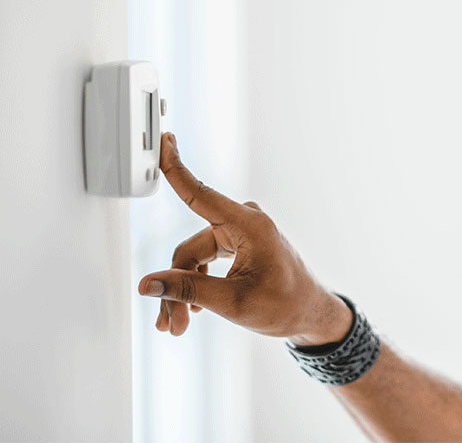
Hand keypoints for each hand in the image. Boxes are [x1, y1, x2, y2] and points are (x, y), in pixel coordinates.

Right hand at [138, 132, 350, 344]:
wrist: (309, 315)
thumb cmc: (285, 305)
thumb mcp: (232, 301)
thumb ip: (187, 289)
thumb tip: (149, 284)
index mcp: (248, 225)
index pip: (200, 193)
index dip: (176, 167)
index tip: (163, 140)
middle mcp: (243, 221)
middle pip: (189, 250)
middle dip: (177, 287)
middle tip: (169, 324)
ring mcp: (240, 232)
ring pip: (194, 259)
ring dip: (184, 291)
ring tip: (177, 325)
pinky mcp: (238, 243)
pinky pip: (205, 259)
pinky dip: (197, 284)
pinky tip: (192, 309)